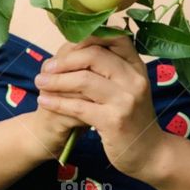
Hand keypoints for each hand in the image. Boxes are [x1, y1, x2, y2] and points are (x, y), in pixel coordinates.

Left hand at [33, 34, 165, 178]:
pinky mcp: (114, 121)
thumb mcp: (129, 86)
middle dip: (65, 60)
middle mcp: (134, 79)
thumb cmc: (133, 115)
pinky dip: (58, 102)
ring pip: (84, 79)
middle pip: (94, 55)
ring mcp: (126, 100)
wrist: (150, 152)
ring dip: (56, 80)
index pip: (114, 38)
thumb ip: (111, 66)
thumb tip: (76, 45)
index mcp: (137, 66)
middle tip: (47, 67)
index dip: (87, 37)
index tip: (66, 44)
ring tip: (40, 82)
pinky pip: (79, 106)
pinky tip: (45, 101)